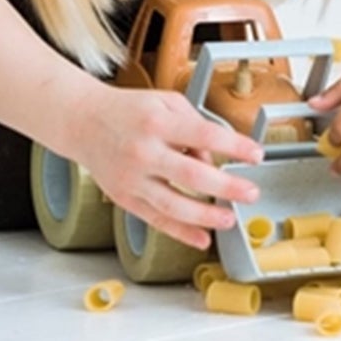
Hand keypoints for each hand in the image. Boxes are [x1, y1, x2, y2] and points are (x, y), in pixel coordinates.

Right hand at [67, 87, 265, 251]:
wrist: (82, 122)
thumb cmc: (129, 110)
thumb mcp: (167, 102)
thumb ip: (195, 125)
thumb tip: (213, 157)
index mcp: (158, 122)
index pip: (206, 136)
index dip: (235, 147)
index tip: (257, 154)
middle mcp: (144, 152)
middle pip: (192, 176)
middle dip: (227, 187)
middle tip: (251, 192)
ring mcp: (132, 178)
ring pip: (173, 205)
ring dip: (206, 216)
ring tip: (230, 219)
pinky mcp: (124, 197)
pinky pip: (155, 219)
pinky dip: (180, 232)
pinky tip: (202, 238)